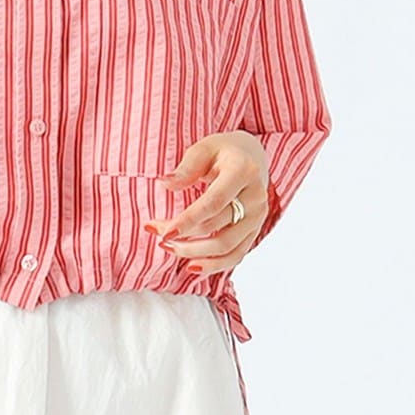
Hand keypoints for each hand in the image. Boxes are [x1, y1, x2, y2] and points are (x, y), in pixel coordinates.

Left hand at [143, 131, 269, 275]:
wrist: (252, 157)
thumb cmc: (223, 151)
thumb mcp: (203, 148)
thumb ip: (186, 167)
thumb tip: (165, 184)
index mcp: (243, 172)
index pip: (214, 202)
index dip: (189, 220)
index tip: (164, 232)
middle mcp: (256, 197)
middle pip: (216, 226)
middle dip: (183, 235)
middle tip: (156, 232)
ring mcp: (258, 217)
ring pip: (226, 247)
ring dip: (193, 253)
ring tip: (167, 247)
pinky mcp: (255, 231)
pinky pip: (235, 256)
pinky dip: (214, 266)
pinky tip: (191, 266)